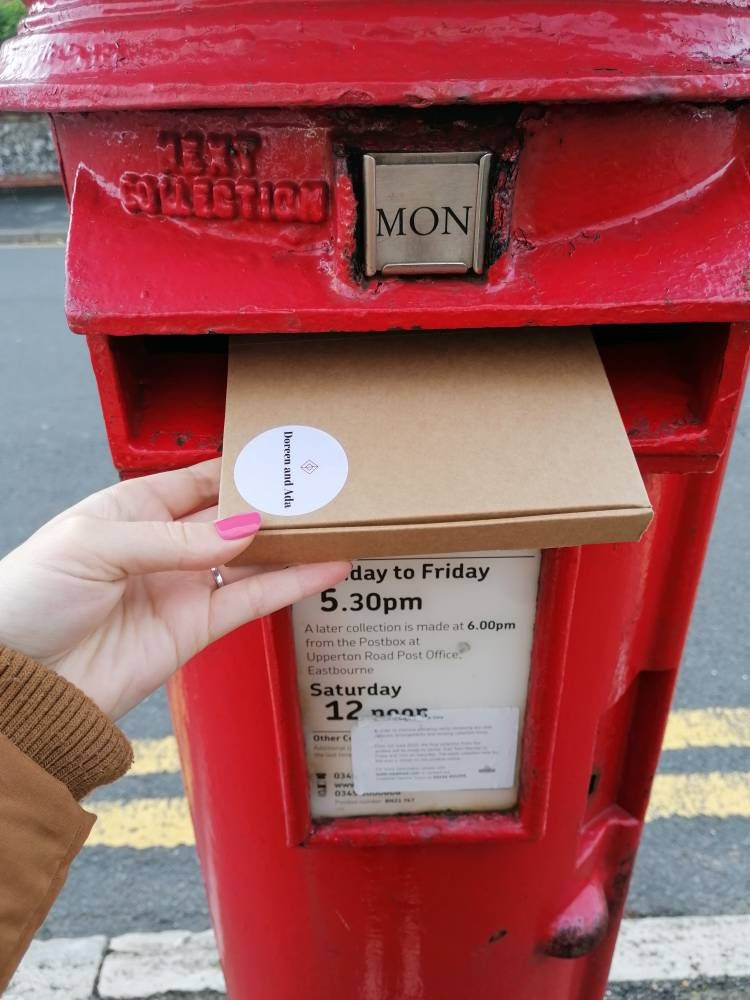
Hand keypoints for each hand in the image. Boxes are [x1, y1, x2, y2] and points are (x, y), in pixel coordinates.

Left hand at [0, 459, 349, 718]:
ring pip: (251, 558)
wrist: (19, 684)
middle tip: (318, 489)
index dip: (237, 467)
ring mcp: (182, 588)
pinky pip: (252, 601)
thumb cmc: (28, 599)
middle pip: (232, 518)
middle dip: (273, 504)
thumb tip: (240, 528)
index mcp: (130, 510)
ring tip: (336, 523)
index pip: (196, 480)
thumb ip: (171, 538)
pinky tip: (324, 568)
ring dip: (291, 543)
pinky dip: (291, 585)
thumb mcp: (94, 545)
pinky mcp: (196, 629)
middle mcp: (162, 546)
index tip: (279, 456)